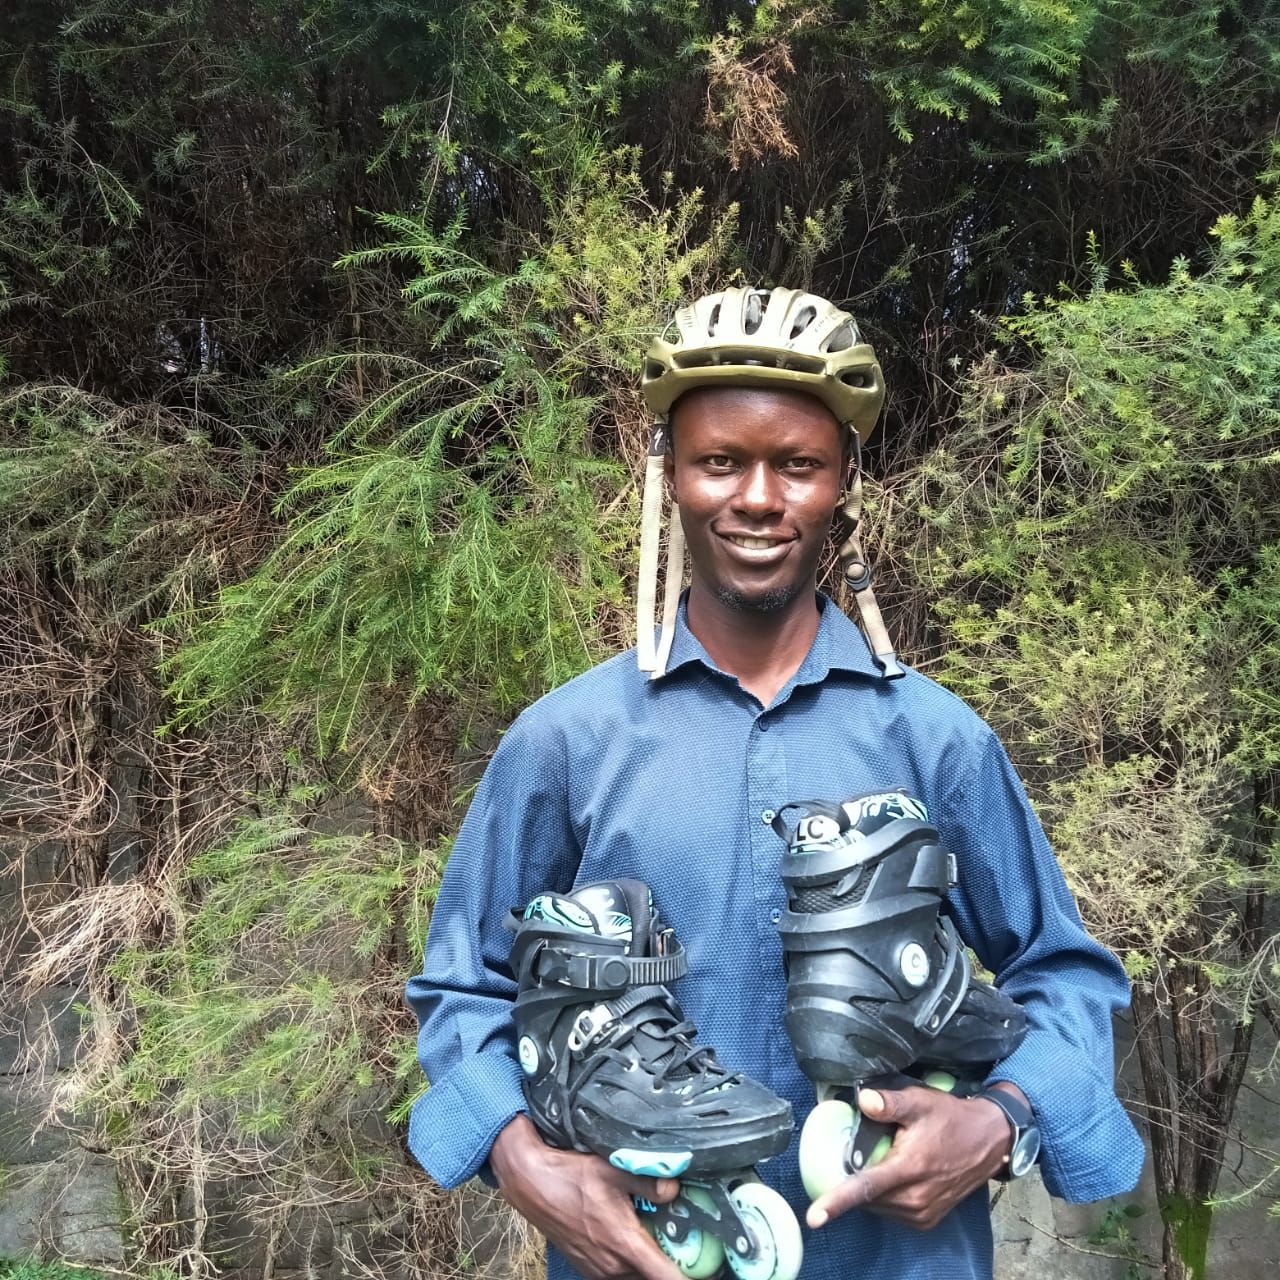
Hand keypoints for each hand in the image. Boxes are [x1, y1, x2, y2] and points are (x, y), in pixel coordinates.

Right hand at [490, 1114, 685, 1279]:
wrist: (530, 1182)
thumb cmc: (570, 1176)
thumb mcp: (614, 1170)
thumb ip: (650, 1182)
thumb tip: (675, 1188)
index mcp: (625, 1245)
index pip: (666, 1278)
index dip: (687, 1279)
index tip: (706, 1271)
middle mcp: (613, 1266)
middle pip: (652, 1275)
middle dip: (667, 1260)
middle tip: (680, 1237)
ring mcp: (598, 1269)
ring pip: (634, 1272)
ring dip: (645, 1258)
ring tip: (649, 1229)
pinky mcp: (586, 1266)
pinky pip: (617, 1269)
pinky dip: (627, 1257)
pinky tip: (625, 1229)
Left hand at [807, 1083, 1015, 1231]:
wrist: (987, 1140)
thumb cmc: (950, 1118)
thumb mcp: (921, 1102)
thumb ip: (890, 1102)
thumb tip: (863, 1101)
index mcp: (909, 1168)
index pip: (865, 1188)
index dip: (836, 1202)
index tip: (814, 1217)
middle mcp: (915, 1197)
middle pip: (868, 1196)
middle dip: (855, 1179)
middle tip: (864, 1151)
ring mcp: (922, 1212)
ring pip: (878, 1205)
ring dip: (873, 1188)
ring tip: (886, 1159)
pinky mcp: (927, 1220)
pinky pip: (893, 1211)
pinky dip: (886, 1196)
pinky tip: (895, 1175)